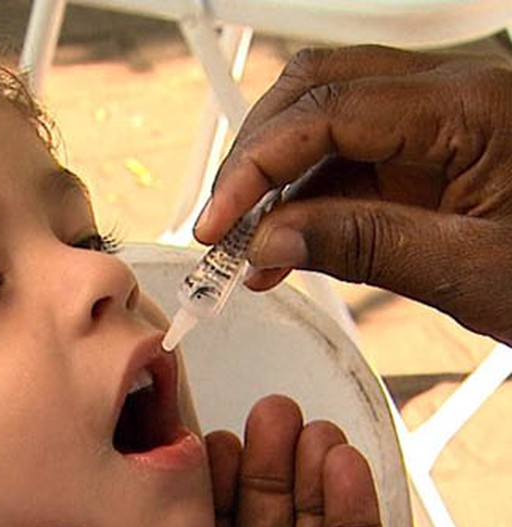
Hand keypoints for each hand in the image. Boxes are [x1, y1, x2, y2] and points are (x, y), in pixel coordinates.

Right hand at [193, 46, 511, 344]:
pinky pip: (345, 157)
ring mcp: (435, 120)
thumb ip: (363, 247)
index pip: (330, 110)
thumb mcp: (473, 273)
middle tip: (221, 228)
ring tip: (245, 245)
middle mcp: (448, 95)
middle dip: (254, 157)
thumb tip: (271, 242)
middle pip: (315, 89)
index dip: (257, 165)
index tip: (218, 224)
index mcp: (471, 109)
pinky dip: (302, 198)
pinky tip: (281, 245)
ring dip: (272, 177)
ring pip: (321, 116)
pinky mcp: (426, 151)